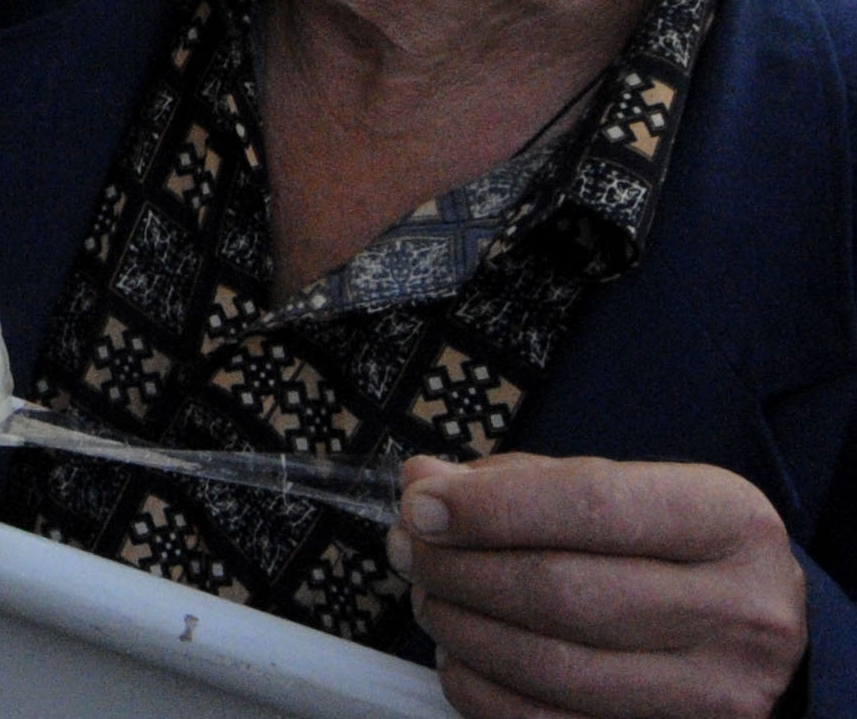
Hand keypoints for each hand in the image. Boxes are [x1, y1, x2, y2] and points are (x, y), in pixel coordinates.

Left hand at [394, 454, 805, 718]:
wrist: (767, 644)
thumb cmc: (685, 558)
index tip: (421, 505)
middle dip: (459, 567)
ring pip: (550, 666)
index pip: (591, 504)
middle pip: (561, 590)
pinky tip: (459, 658)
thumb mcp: (635, 496)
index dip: (490, 505)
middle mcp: (739, 612)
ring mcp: (714, 695)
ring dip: (462, 628)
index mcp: (729, 523)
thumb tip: (426, 482)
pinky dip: (482, 691)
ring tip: (431, 598)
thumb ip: (529, 484)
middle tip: (410, 550)